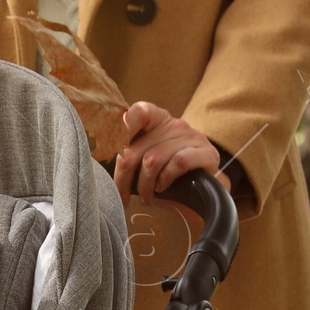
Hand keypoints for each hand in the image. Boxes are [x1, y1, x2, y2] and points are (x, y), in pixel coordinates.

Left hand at [112, 100, 230, 205]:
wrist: (205, 189)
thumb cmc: (170, 175)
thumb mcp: (146, 162)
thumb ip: (129, 156)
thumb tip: (102, 167)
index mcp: (157, 121)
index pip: (139, 111)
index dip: (123, 126)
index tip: (110, 148)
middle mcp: (174, 124)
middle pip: (136, 148)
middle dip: (124, 178)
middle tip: (122, 196)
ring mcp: (192, 137)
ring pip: (153, 159)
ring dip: (145, 185)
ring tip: (146, 198)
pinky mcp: (207, 153)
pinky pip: (178, 163)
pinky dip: (166, 179)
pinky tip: (163, 188)